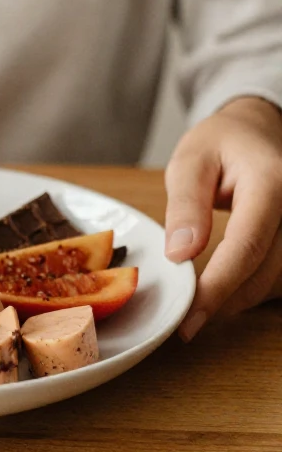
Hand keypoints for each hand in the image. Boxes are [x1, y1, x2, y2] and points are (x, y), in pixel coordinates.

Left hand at [164, 96, 281, 340]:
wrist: (257, 132)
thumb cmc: (222, 143)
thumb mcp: (190, 161)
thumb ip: (185, 206)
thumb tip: (180, 254)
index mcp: (272, 183)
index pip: (248, 246)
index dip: (219, 287)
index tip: (191, 316)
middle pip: (266, 271)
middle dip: (225, 300)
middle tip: (187, 319)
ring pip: (277, 281)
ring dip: (240, 298)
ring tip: (202, 299)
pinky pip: (281, 278)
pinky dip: (254, 288)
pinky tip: (228, 287)